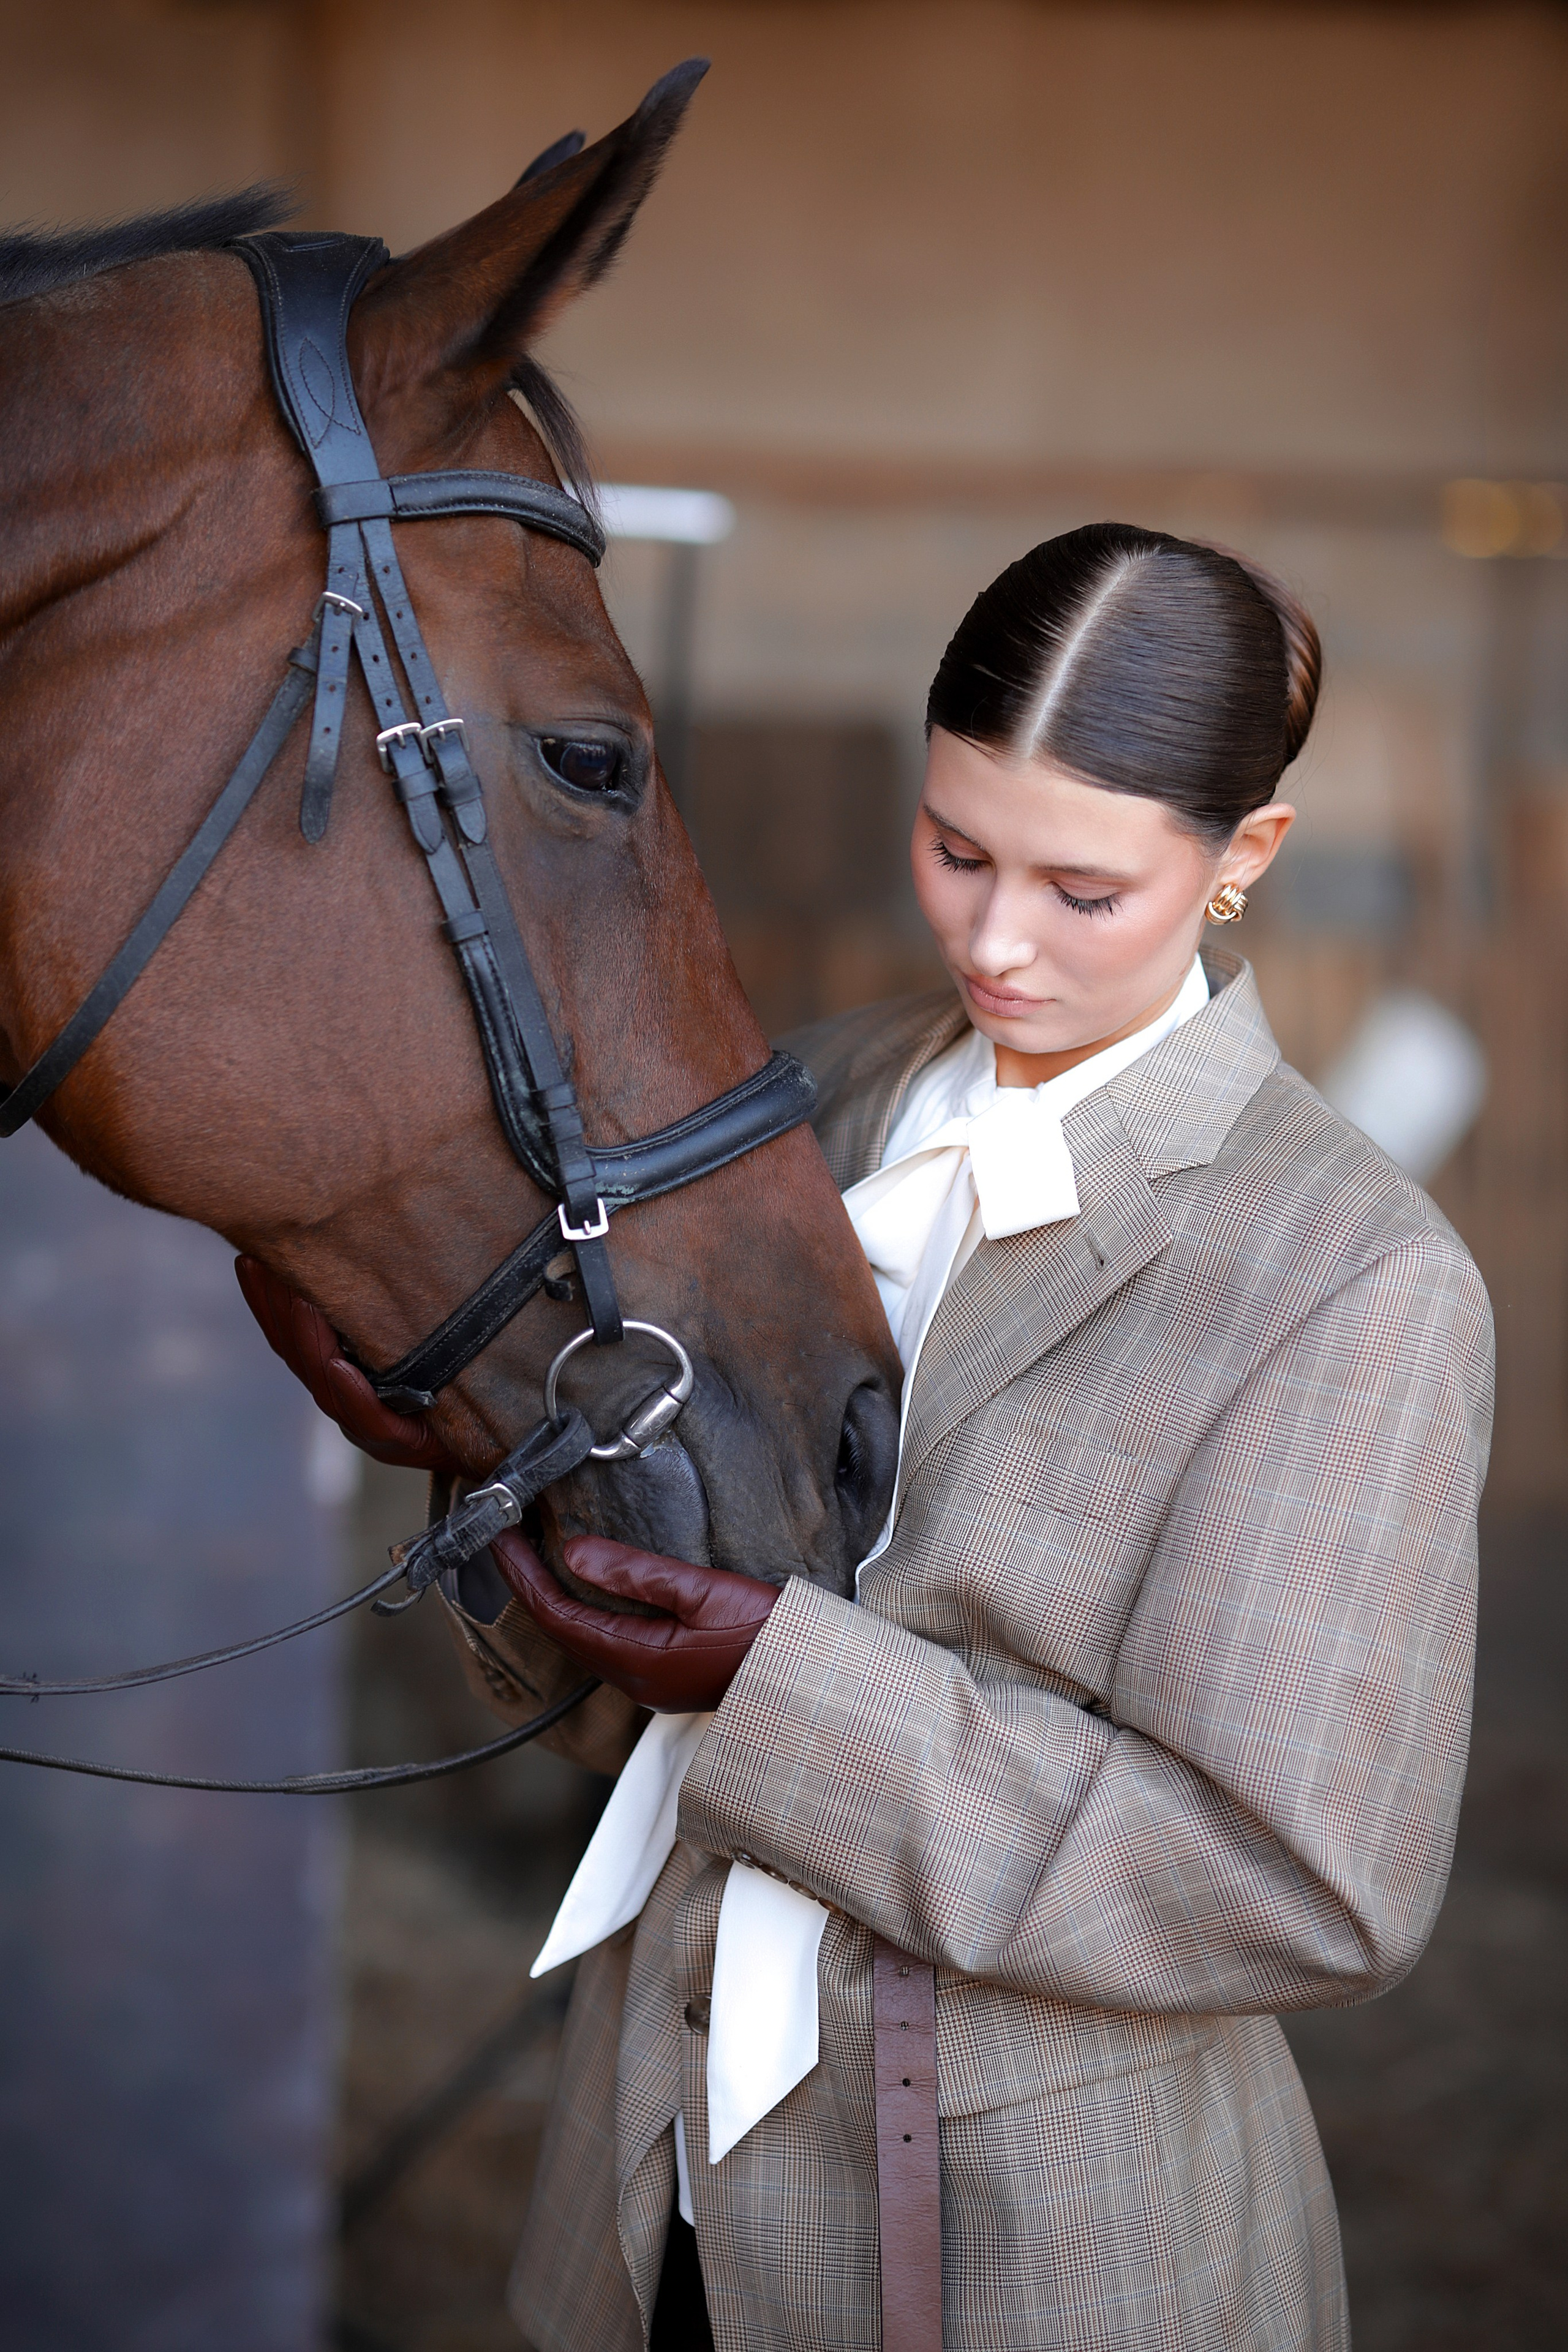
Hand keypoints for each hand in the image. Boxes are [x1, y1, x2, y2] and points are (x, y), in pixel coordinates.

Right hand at [235, 1255, 462, 1475]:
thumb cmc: (457, 1383)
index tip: (250, 1258)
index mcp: (343, 1373)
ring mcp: (369, 1425)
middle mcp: (347, 1399)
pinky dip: (351, 1392)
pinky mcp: (402, 1446)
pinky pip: (370, 1420)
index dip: (269, 1301)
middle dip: (277, 1309)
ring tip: (300, 1301)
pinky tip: (338, 1366)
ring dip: (310, 1341)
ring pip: (325, 1383)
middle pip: (299, 1355)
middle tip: (262, 1264)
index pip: (293, 1336)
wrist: (499, 1443)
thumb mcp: (420, 1338)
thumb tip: (359, 1242)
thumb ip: (385, 1309)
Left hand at [491, 1533, 778, 1712]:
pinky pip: (607, 1641)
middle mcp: (635, 1678)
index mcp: (638, 1659)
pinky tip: (585, 1586)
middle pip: (562, 1628)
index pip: (558, 1614)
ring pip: (582, 1637)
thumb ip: (637, 1573)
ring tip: (533, 1554)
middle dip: (529, 1582)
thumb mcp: (703, 1591)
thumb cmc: (767, 1634)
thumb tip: (573, 1554)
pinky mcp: (667, 1675)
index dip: (522, 1574)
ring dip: (553, 1596)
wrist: (810, 1676)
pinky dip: (583, 1609)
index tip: (500, 1536)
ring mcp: (651, 1681)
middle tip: (507, 1537)